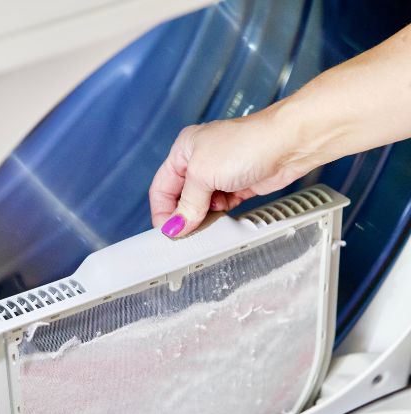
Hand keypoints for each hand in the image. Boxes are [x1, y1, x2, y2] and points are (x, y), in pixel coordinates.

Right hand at [149, 110, 308, 238]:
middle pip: (181, 197)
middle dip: (183, 215)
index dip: (162, 211)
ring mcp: (221, 173)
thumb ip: (187, 204)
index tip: (168, 231)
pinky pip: (221, 207)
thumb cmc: (248, 143)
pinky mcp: (239, 185)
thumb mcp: (203, 175)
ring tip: (206, 223)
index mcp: (184, 150)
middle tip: (186, 233)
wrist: (291, 143)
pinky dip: (219, 215)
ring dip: (202, 216)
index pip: (162, 186)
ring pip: (201, 204)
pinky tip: (220, 218)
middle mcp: (201, 160)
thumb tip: (175, 226)